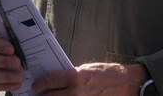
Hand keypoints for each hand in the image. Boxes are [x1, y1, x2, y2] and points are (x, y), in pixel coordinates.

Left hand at [31, 61, 146, 94]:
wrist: (126, 85)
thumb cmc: (108, 74)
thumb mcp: (87, 69)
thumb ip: (71, 75)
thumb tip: (56, 81)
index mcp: (75, 77)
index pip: (48, 81)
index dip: (39, 83)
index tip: (36, 85)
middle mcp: (74, 93)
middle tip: (40, 94)